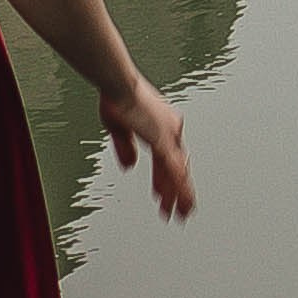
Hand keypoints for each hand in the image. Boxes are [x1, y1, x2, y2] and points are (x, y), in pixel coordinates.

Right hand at [101, 75, 194, 221]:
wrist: (119, 83)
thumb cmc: (116, 95)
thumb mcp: (117, 127)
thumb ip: (125, 147)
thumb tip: (130, 165)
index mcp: (160, 123)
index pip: (168, 157)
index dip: (165, 177)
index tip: (162, 192)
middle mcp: (170, 129)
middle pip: (177, 167)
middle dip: (177, 191)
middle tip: (180, 210)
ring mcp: (169, 135)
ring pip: (178, 173)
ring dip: (180, 195)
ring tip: (182, 214)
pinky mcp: (163, 141)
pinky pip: (175, 171)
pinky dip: (179, 189)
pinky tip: (181, 202)